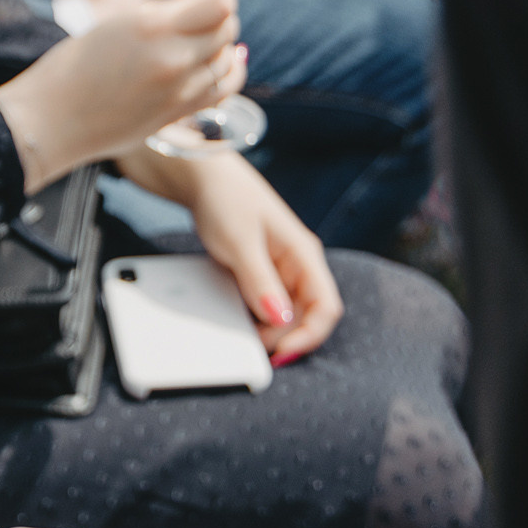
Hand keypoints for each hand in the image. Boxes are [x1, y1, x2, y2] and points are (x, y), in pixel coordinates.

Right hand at [0, 0, 243, 182]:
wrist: (50, 121)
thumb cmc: (69, 69)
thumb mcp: (113, 26)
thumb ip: (158, 17)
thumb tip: (190, 8)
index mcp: (152, 28)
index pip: (221, 5)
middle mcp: (173, 58)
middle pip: (227, 30)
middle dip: (219, 20)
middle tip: (202, 19)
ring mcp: (179, 91)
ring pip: (228, 60)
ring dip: (222, 47)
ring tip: (206, 42)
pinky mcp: (178, 115)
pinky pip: (223, 90)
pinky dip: (229, 74)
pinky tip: (223, 66)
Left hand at [184, 155, 341, 362]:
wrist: (201, 175)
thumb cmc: (225, 200)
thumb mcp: (240, 243)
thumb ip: (260, 281)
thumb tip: (280, 320)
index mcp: (304, 254)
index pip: (325, 307)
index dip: (309, 335)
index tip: (281, 352)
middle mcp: (298, 263)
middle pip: (306, 315)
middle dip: (285, 336)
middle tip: (253, 347)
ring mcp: (279, 267)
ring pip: (285, 311)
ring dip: (270, 329)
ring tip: (244, 336)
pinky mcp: (260, 270)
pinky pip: (266, 302)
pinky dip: (256, 316)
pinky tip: (238, 320)